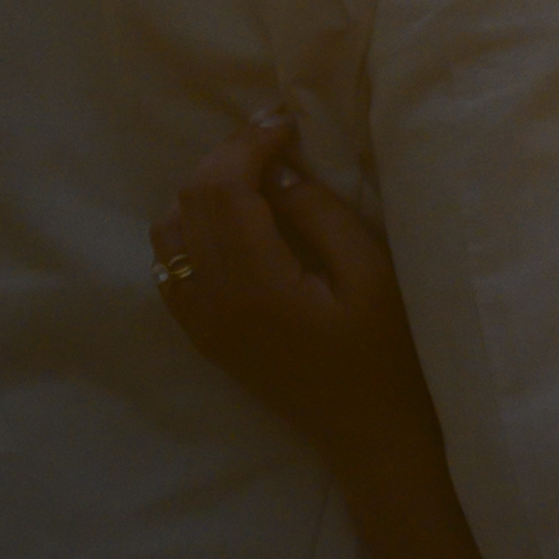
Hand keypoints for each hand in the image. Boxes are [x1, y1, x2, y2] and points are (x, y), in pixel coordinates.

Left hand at [151, 124, 437, 453]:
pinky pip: (169, 266)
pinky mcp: (204, 335)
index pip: (224, 188)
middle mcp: (214, 303)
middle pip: (190, 201)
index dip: (249, 142)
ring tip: (255, 178)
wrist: (374, 436)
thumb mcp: (373, 276)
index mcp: (256, 286)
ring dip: (204, 191)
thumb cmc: (389, 357)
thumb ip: (320, 215)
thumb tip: (278, 168)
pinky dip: (190, 230)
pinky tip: (232, 223)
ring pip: (169, 230)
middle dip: (227, 157)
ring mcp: (202, 323)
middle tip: (274, 139)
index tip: (286, 122)